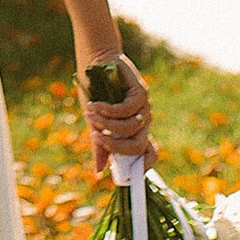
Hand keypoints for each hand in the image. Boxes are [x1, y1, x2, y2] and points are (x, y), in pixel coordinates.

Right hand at [78, 52, 152, 172]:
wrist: (96, 64)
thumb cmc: (96, 94)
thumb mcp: (95, 124)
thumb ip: (100, 145)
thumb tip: (98, 173)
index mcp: (134, 132)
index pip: (150, 153)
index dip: (144, 165)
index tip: (129, 175)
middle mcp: (142, 121)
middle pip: (138, 146)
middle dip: (115, 146)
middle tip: (96, 137)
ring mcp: (144, 108)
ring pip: (130, 128)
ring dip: (106, 124)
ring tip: (89, 113)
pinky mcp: (141, 92)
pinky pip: (127, 109)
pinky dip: (108, 110)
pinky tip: (94, 105)